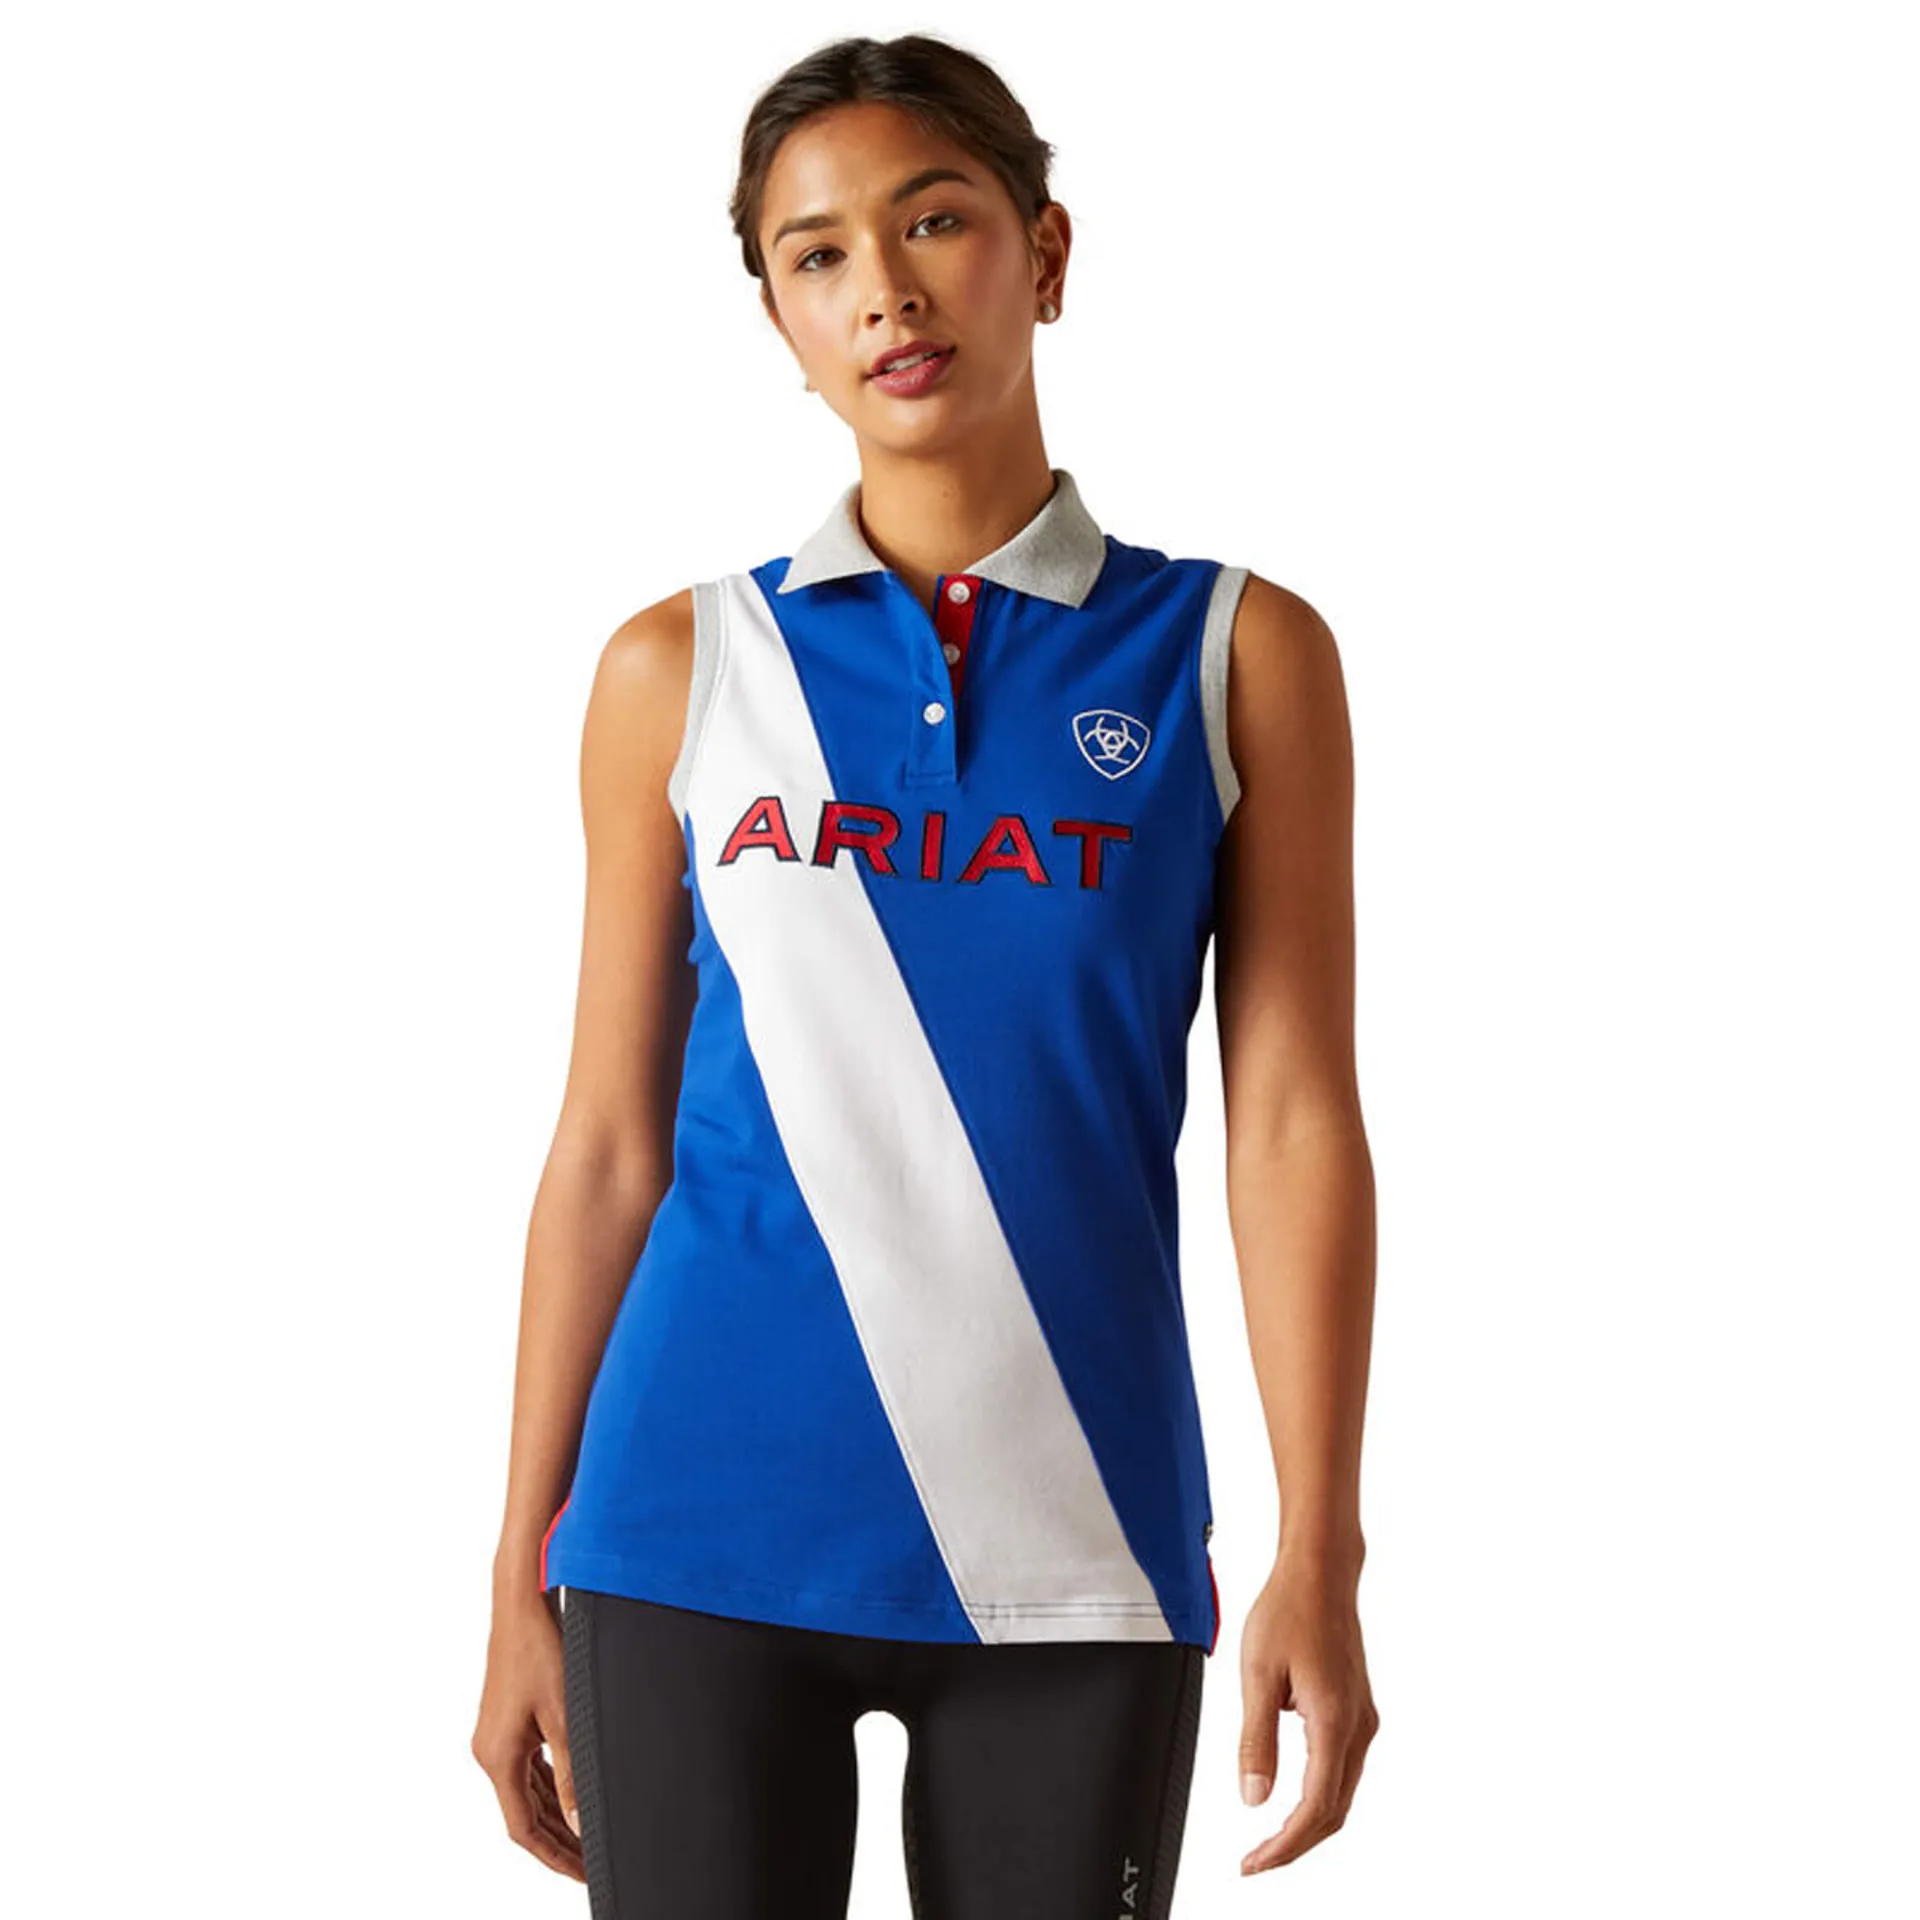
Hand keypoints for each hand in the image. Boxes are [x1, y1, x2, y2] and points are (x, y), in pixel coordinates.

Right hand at [471, 1585, 585, 1882]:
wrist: (521, 1601)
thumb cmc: (540, 1647)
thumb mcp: (563, 1712)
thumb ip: (573, 1771)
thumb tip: (581, 1821)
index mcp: (497, 1756)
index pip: (524, 1828)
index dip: (554, 1856)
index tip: (582, 1874)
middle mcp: (490, 1750)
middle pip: (525, 1814)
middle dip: (559, 1842)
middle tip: (591, 1864)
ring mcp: (497, 1735)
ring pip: (527, 1792)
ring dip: (555, 1815)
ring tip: (586, 1838)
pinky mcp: (507, 1719)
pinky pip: (527, 1767)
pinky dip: (549, 1786)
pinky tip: (570, 1795)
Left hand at [1235, 1549, 1378, 1872]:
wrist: (1320, 1573)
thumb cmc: (1289, 1611)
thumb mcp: (1257, 1675)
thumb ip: (1255, 1740)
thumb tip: (1254, 1797)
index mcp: (1334, 1723)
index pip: (1315, 1808)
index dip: (1285, 1846)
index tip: (1254, 1863)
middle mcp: (1358, 1727)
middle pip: (1334, 1810)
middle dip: (1296, 1844)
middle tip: (1256, 1860)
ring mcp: (1362, 1718)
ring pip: (1341, 1792)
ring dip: (1308, 1821)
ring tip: (1269, 1838)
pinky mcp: (1357, 1709)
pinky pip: (1343, 1768)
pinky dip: (1320, 1794)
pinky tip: (1293, 1797)